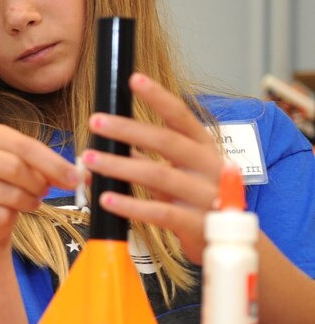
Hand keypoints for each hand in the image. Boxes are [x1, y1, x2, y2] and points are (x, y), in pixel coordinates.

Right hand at [0, 123, 79, 248]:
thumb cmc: (12, 185)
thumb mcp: (32, 168)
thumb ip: (55, 168)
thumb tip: (84, 176)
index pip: (24, 146)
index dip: (54, 164)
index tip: (76, 179)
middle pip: (14, 167)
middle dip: (39, 184)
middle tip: (45, 192)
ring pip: (8, 194)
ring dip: (28, 202)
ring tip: (28, 202)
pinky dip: (10, 218)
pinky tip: (7, 215)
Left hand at [80, 73, 223, 262]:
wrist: (235, 244)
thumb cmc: (200, 201)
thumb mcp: (179, 173)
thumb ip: (150, 158)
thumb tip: (112, 141)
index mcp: (204, 148)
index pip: (180, 116)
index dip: (158, 97)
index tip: (133, 79)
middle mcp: (209, 166)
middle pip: (165, 141)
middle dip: (126, 129)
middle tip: (94, 121)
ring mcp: (206, 195)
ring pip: (158, 175)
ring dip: (119, 166)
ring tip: (89, 159)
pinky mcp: (197, 224)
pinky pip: (160, 212)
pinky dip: (130, 205)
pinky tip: (105, 198)